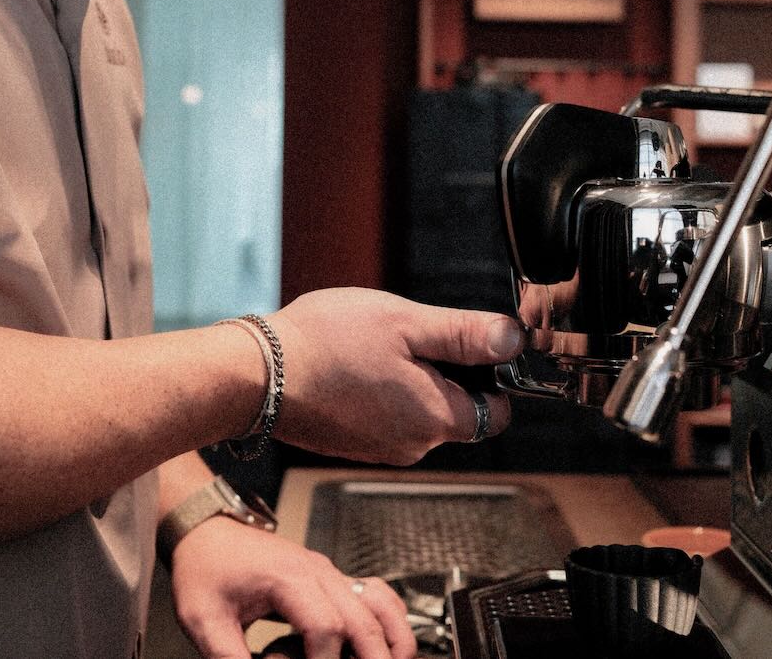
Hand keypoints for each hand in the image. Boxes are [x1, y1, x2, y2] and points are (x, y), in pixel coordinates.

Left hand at [169, 518, 414, 658]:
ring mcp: (328, 573)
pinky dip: (389, 620)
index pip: (325, 626)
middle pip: (362, 618)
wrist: (207, 531)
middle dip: (370, 658)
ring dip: (392, 638)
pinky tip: (386, 645)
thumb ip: (228, 657)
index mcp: (288, 577)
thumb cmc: (206, 568)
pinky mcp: (330, 579)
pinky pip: (375, 594)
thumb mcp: (204, 619)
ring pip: (380, 603)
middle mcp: (317, 571)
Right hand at [268, 289, 524, 463]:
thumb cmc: (326, 344)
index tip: (465, 343)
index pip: (496, 411)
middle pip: (455, 409)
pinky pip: (385, 416)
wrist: (258, 373)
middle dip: (442, 370)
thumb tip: (513, 340)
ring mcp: (379, 448)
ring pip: (418, 410)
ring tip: (372, 347)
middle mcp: (412, 445)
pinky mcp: (353, 443)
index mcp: (435, 419)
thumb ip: (466, 335)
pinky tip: (352, 364)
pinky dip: (378, 391)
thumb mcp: (406, 322)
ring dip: (407, 379)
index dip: (489, 374)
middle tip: (406, 335)